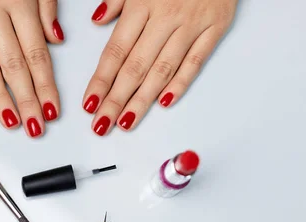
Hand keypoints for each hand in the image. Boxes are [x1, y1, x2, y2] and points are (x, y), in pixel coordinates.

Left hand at [83, 0, 237, 134]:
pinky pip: (195, 61)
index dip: (101, 81)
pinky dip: (180, 83)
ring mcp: (191, 25)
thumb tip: (97, 20)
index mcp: (143, 4)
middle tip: (101, 125)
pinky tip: (164, 103)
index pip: (115, 51)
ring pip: (162, 70)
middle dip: (115, 100)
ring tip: (126, 122)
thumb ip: (118, 0)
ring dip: (142, 100)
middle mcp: (165, 17)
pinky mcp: (215, 28)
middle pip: (135, 67)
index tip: (89, 104)